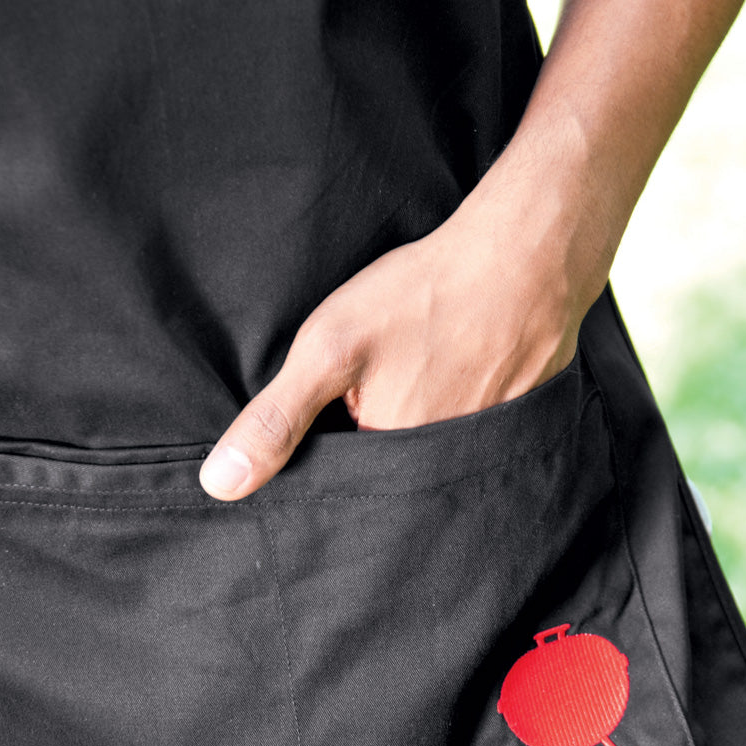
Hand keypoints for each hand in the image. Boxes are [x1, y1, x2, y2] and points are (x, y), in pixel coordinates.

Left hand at [198, 183, 592, 500]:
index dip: (330, 450)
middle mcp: (443, 470)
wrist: (525, 258)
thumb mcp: (329, 348)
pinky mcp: (516, 423)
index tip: (335, 412)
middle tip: (388, 376)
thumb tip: (219, 487)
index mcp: (392, 460)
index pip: (346, 481)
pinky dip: (463, 406)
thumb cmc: (424, 297)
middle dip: (377, 436)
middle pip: (393, 470)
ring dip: (422, 421)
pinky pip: (476, 432)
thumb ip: (277, 418)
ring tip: (422, 372)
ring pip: (433, 451)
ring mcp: (486, 448)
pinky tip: (459, 368)